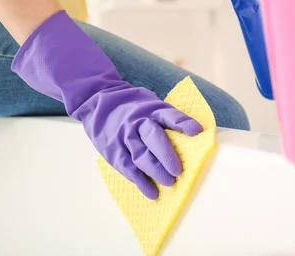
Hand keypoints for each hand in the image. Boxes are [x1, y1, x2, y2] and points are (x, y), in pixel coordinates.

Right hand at [12, 11, 202, 199]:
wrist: (97, 102)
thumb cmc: (133, 106)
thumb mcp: (150, 103)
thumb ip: (167, 117)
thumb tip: (194, 135)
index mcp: (151, 109)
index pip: (169, 115)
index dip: (183, 123)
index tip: (197, 131)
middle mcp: (138, 121)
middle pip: (153, 138)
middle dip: (166, 155)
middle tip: (178, 171)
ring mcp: (124, 136)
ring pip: (141, 156)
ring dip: (156, 172)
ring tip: (169, 182)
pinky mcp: (114, 150)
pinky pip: (128, 168)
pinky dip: (140, 182)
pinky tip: (152, 192)